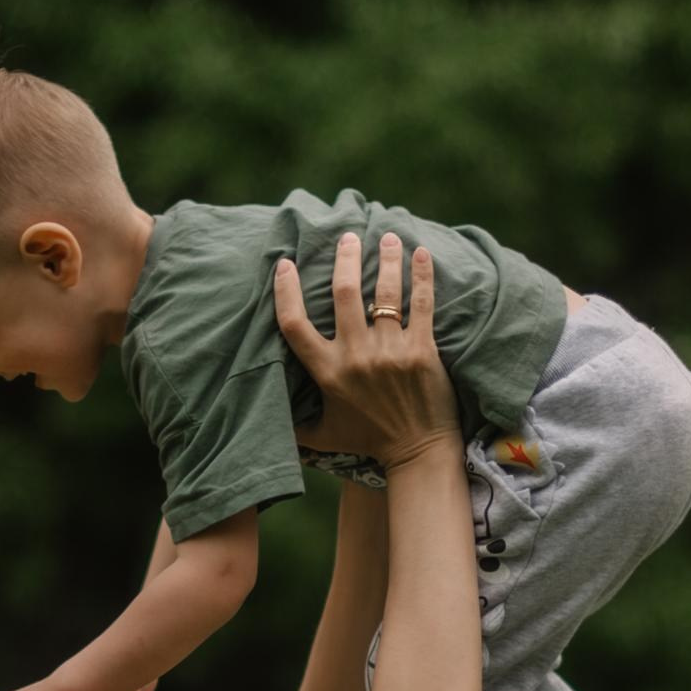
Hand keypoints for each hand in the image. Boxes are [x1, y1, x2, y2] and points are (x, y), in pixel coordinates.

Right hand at [274, 231, 452, 466]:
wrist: (418, 454)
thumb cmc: (370, 441)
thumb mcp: (324, 435)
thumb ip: (295, 426)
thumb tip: (266, 421)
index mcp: (327, 372)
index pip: (295, 324)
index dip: (286, 291)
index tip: (286, 264)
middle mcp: (355, 357)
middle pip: (343, 294)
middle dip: (345, 258)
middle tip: (348, 236)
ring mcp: (390, 352)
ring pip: (385, 292)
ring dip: (386, 258)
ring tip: (389, 236)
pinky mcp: (423, 351)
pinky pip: (422, 304)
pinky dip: (422, 276)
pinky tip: (421, 254)